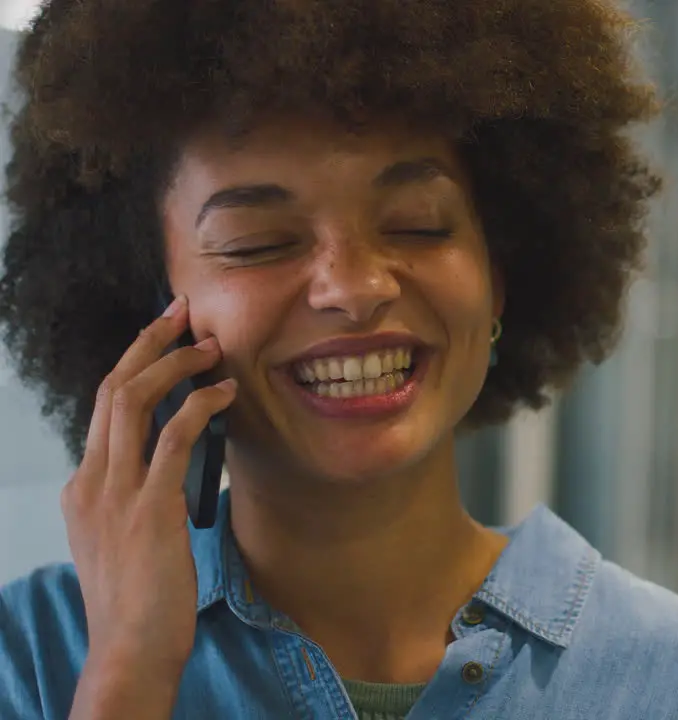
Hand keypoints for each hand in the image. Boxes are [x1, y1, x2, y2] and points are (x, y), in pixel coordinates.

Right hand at [62, 295, 235, 716]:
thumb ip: (140, 500)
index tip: (164, 336)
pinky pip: (173, 437)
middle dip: (148, 344)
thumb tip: (173, 472)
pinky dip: (199, 405)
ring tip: (210, 345)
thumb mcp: (127, 540)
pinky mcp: (149, 507)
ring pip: (134, 401)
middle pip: (114, 389)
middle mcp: (92, 480)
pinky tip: (224, 393)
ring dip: (174, 364)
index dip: (136, 364)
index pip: (106, 408)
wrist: (130, 648)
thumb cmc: (140, 601)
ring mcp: (116, 492)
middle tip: (182, 313)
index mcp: (85, 486)